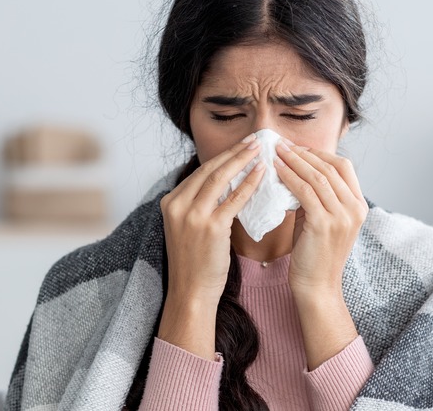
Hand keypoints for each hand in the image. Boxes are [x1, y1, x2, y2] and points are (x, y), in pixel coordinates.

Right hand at [157, 134, 264, 358]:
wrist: (191, 292)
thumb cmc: (195, 263)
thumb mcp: (189, 228)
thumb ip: (201, 205)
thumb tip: (227, 184)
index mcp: (170, 202)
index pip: (200, 172)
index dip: (223, 157)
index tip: (241, 146)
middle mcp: (177, 204)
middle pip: (209, 170)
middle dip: (234, 152)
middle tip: (254, 140)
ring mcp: (192, 215)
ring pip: (220, 178)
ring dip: (242, 160)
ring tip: (260, 149)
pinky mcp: (210, 227)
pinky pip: (233, 198)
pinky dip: (249, 183)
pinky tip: (262, 173)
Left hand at [274, 142, 367, 294]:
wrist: (317, 286)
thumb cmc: (315, 254)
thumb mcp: (322, 219)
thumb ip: (317, 197)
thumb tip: (296, 171)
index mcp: (359, 206)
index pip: (343, 167)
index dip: (319, 153)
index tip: (297, 148)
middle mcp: (355, 209)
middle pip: (331, 167)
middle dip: (304, 153)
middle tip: (282, 144)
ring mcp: (342, 216)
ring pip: (318, 176)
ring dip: (295, 161)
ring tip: (277, 151)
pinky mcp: (325, 224)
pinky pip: (305, 192)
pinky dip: (290, 177)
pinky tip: (276, 170)